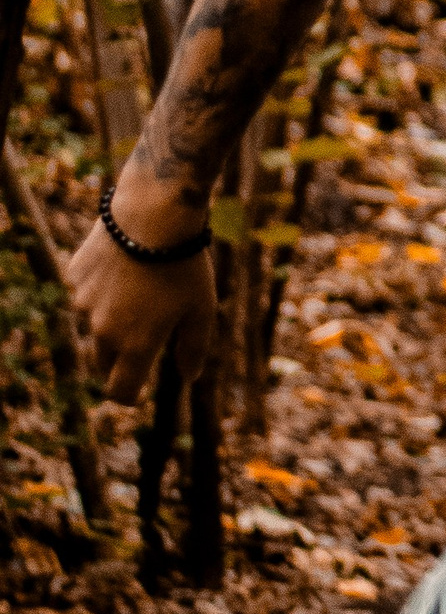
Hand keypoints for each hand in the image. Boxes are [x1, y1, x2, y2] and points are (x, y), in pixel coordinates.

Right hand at [69, 181, 216, 406]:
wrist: (153, 216)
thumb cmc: (185, 266)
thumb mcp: (201, 310)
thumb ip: (193, 349)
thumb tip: (188, 378)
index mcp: (135, 346)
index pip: (120, 392)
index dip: (128, 396)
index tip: (136, 392)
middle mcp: (102, 330)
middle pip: (104, 362)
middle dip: (120, 360)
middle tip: (141, 341)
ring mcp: (83, 303)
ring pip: (93, 325)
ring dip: (110, 321)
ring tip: (140, 291)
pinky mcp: (74, 278)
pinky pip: (86, 294)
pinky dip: (101, 290)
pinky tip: (123, 267)